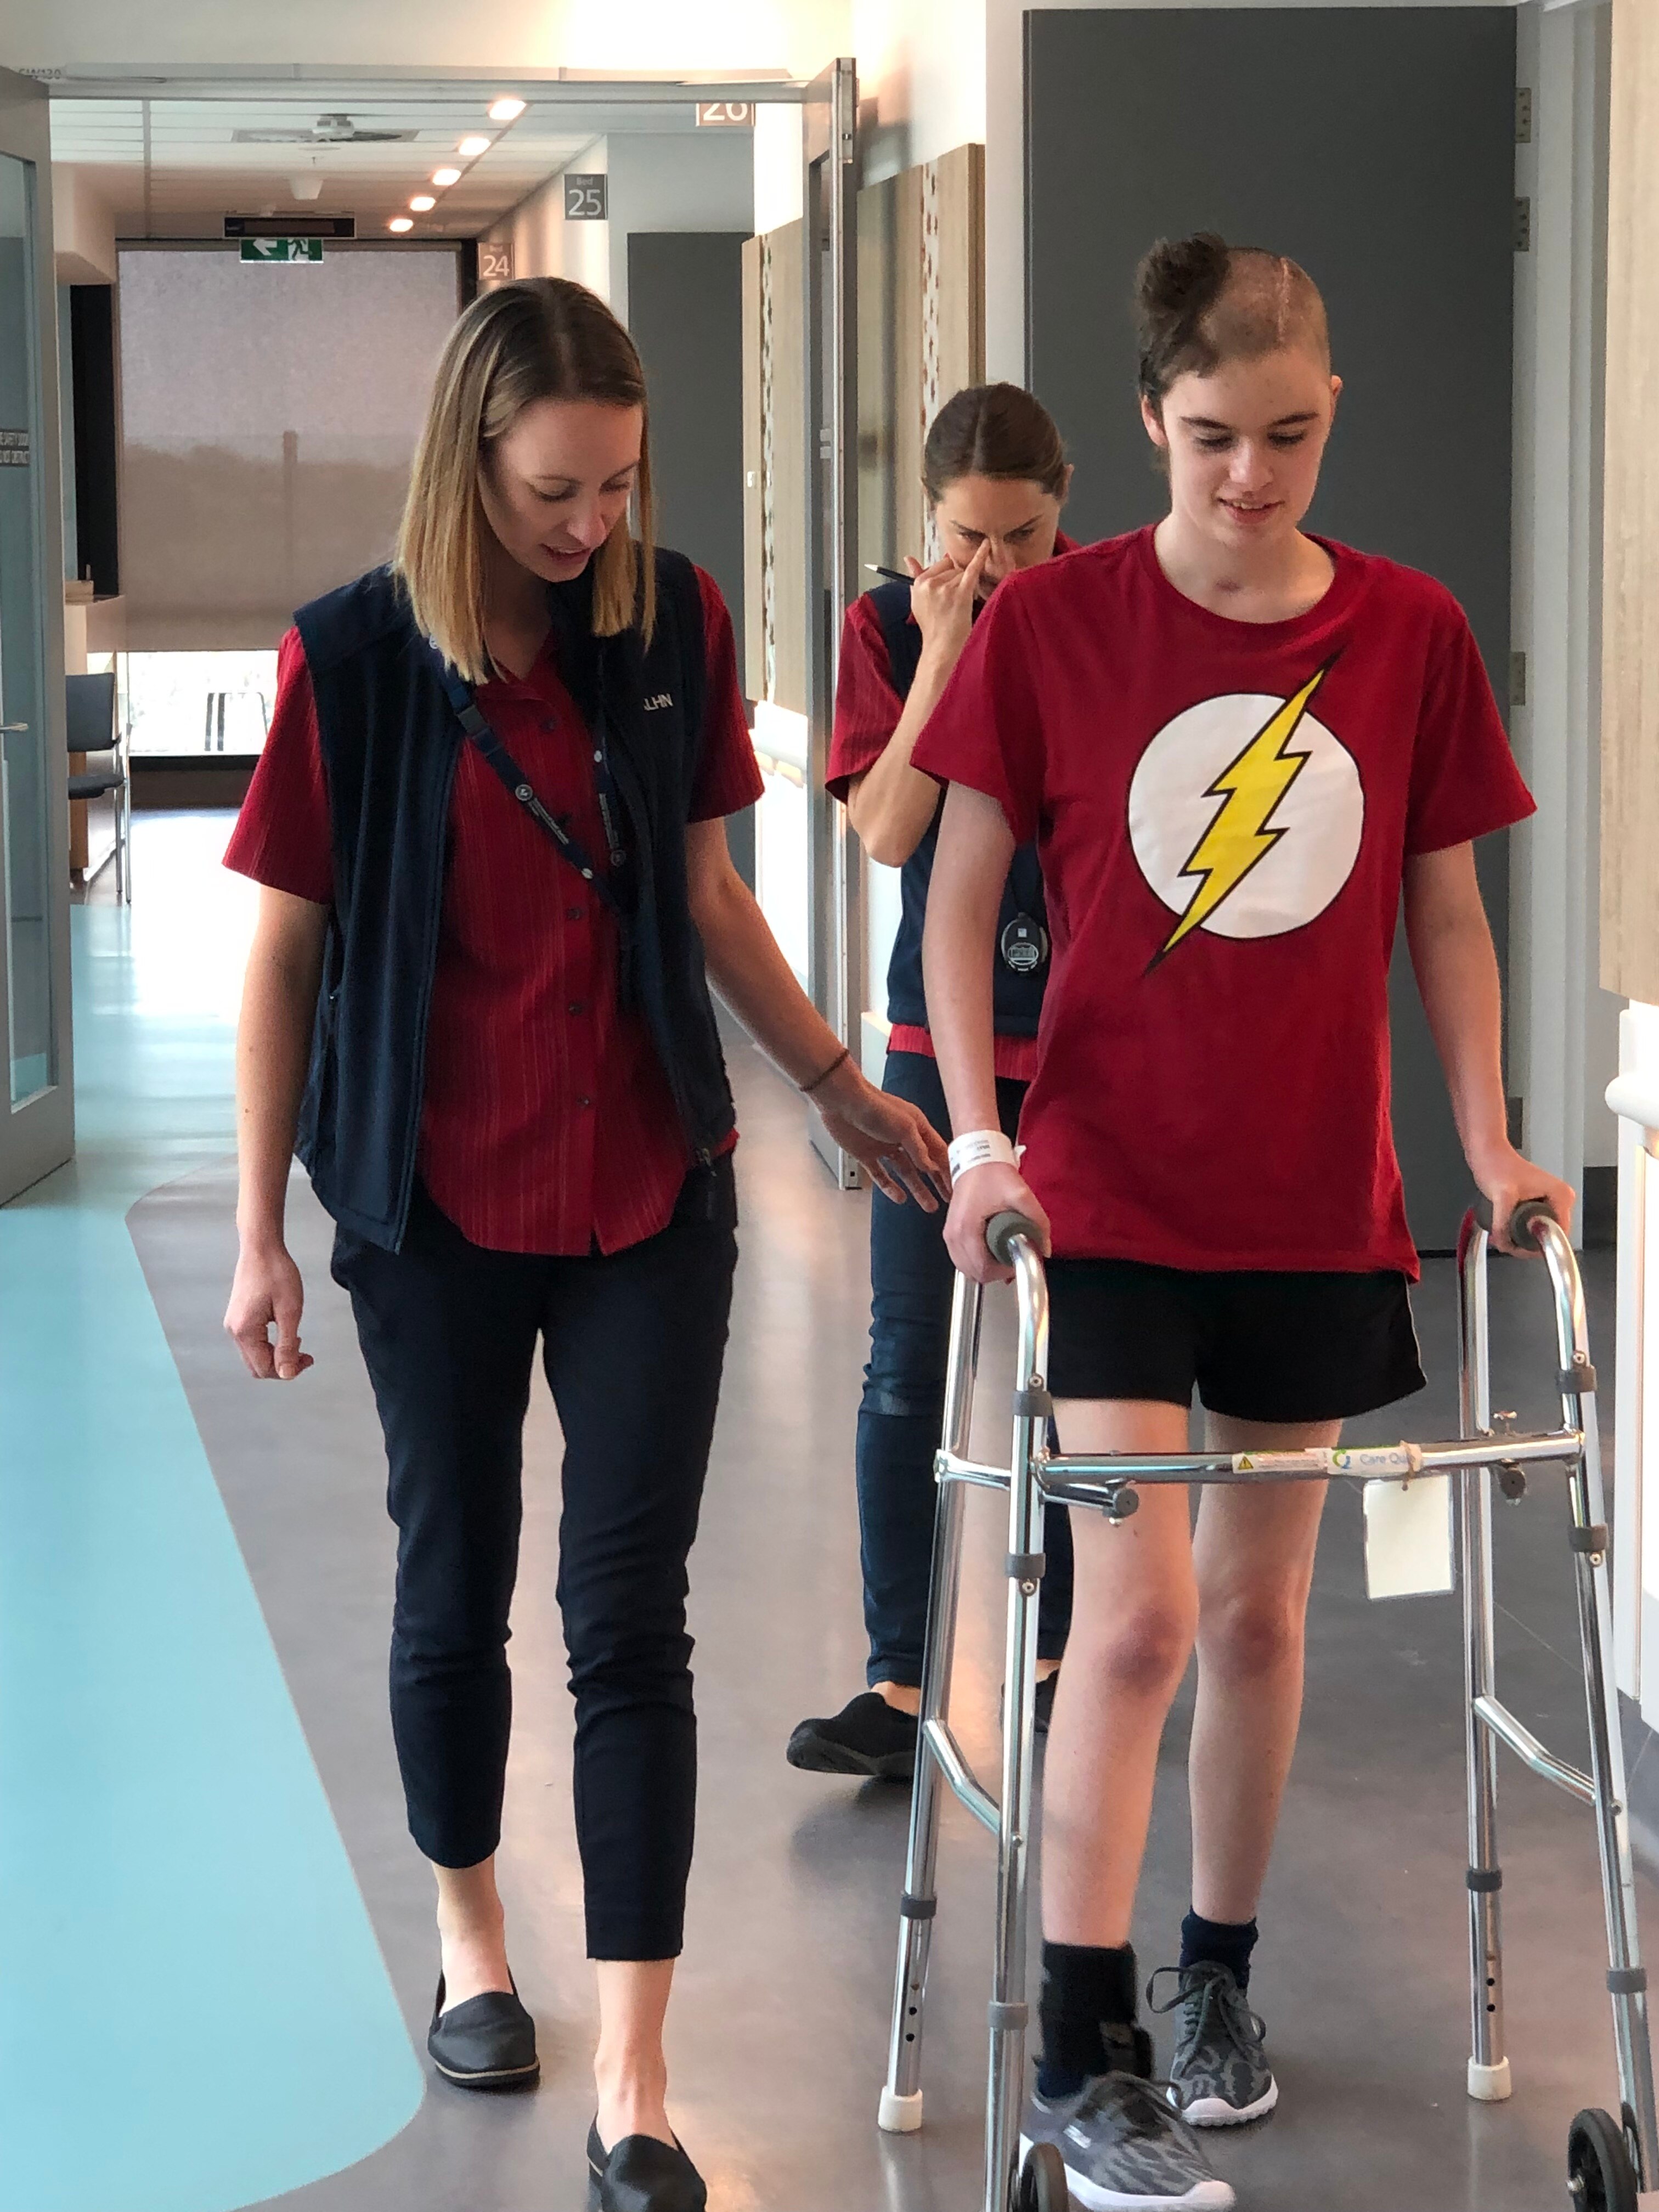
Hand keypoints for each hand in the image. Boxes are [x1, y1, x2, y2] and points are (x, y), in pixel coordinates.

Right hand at [225, 1237, 313, 1379]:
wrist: (261, 1247)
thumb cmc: (277, 1274)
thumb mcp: (290, 1311)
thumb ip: (288, 1346)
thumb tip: (287, 1374)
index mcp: (245, 1331)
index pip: (264, 1368)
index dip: (288, 1370)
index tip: (308, 1359)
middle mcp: (234, 1331)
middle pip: (257, 1366)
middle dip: (282, 1365)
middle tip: (305, 1354)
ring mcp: (234, 1324)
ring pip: (254, 1355)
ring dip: (276, 1355)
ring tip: (297, 1340)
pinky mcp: (238, 1317)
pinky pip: (252, 1342)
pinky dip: (269, 1344)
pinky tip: (285, 1332)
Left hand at [810, 1058, 949, 1207]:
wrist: (841, 1102)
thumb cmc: (874, 1107)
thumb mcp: (904, 1128)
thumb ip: (919, 1149)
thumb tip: (931, 1168)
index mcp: (917, 1127)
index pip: (938, 1152)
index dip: (948, 1169)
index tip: (956, 1185)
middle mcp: (903, 1138)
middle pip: (925, 1164)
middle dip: (937, 1182)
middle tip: (947, 1199)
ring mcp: (885, 1147)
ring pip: (906, 1172)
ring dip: (918, 1188)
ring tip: (929, 1206)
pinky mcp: (867, 1155)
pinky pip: (881, 1175)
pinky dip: (890, 1187)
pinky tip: (899, 1198)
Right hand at [905, 542, 989, 669]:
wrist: (941, 646)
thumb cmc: (932, 624)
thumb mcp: (918, 600)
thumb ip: (915, 576)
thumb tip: (908, 558)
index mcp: (919, 583)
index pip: (940, 565)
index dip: (948, 576)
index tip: (948, 591)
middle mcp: (930, 584)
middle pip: (952, 568)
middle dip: (956, 580)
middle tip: (953, 602)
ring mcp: (945, 588)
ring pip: (962, 573)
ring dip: (965, 586)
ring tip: (958, 605)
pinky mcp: (960, 594)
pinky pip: (972, 570)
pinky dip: (980, 557)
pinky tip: (987, 545)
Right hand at [945, 1161, 1051, 1282]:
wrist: (976, 1159)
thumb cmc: (992, 1174)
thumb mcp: (1021, 1194)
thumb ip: (1038, 1221)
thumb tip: (1044, 1247)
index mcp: (967, 1229)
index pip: (983, 1268)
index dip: (1003, 1272)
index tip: (1015, 1261)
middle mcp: (954, 1235)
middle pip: (974, 1273)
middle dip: (996, 1272)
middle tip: (1011, 1258)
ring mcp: (949, 1235)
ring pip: (966, 1269)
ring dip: (985, 1268)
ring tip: (1001, 1253)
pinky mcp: (951, 1232)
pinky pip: (961, 1259)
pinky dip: (976, 1261)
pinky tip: (990, 1251)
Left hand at [1469, 1143, 1575, 1257]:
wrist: (1486, 1152)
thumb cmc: (1496, 1164)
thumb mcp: (1502, 1196)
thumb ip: (1504, 1223)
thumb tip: (1506, 1243)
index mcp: (1561, 1196)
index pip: (1559, 1234)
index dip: (1538, 1245)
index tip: (1518, 1247)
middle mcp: (1559, 1200)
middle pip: (1548, 1236)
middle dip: (1525, 1243)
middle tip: (1505, 1241)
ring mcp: (1548, 1202)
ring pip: (1537, 1233)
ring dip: (1518, 1239)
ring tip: (1501, 1234)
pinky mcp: (1537, 1204)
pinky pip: (1530, 1226)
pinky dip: (1515, 1231)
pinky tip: (1502, 1230)